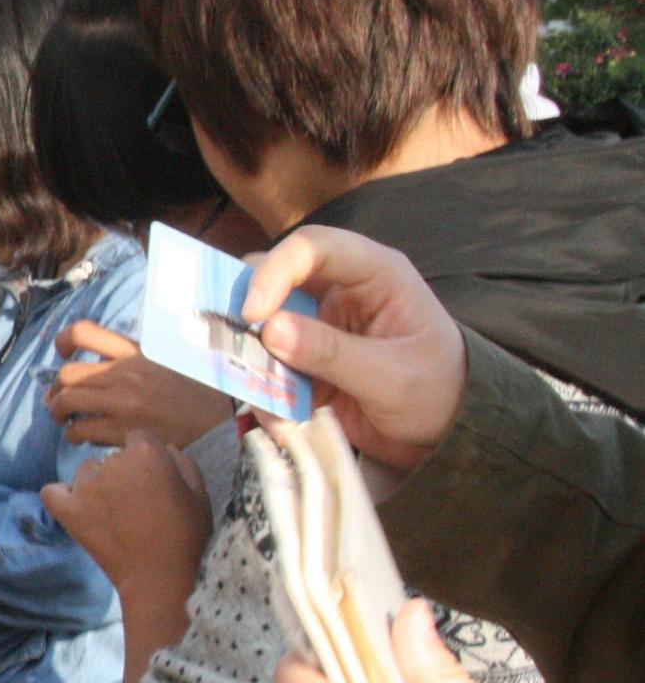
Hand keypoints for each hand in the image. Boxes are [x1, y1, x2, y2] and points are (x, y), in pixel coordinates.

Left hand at [40, 433, 210, 612]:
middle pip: (112, 457)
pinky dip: (61, 497)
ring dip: (96, 484)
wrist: (160, 577)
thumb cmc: (186, 535)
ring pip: (86, 472)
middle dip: (124, 473)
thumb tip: (164, 447)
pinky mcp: (69, 510)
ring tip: (112, 512)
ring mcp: (87, 487)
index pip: (138, 438)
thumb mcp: (198, 492)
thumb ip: (181, 461)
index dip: (147, 458)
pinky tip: (76, 507)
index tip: (153, 479)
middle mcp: (112, 463)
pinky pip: (52, 492)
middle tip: (137, 503)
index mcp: (146, 452)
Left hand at [46, 321, 233, 449]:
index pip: (84, 332)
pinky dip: (75, 435)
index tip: (62, 353)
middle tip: (57, 401)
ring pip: (66, 403)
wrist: (222, 423)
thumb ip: (137, 357)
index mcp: (136, 351)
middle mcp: (125, 373)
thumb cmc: (199, 393)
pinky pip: (80, 431)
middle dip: (55, 390)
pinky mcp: (123, 431)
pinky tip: (84, 438)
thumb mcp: (170, 360)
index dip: (64, 341)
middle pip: (66, 374)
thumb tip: (105, 361)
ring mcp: (122, 403)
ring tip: (66, 422)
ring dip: (59, 413)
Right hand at [240, 228, 465, 470]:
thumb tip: (270, 330)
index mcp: (373, 274)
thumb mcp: (392, 376)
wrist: (446, 435)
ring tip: (264, 394)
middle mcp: (338, 291)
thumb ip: (333, 353)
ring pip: (259, 325)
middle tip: (236, 347)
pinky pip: (264, 366)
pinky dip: (262, 391)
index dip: (275, 271)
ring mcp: (317, 325)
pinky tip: (282, 419)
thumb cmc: (438, 391)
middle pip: (272, 278)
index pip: (313, 247)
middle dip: (248, 312)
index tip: (253, 313)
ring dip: (252, 359)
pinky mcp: (302, 360)